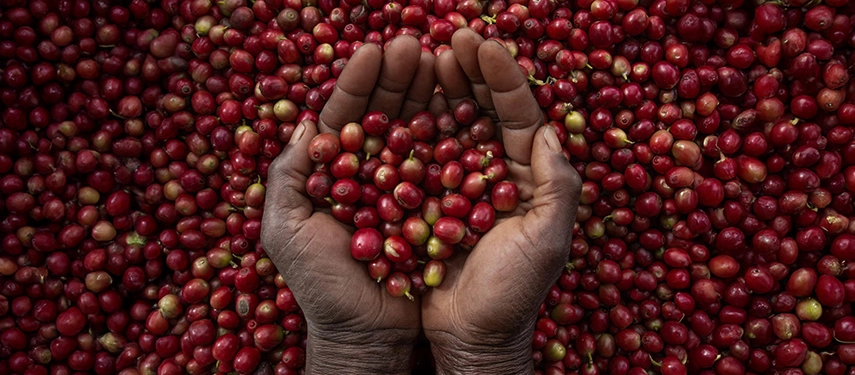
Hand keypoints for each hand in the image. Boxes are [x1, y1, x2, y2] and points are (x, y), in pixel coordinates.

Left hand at [261, 36, 435, 373]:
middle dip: (398, 78)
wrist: (368, 336)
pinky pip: (445, 169)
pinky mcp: (436, 208)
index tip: (375, 50)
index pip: (345, 116)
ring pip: (418, 133)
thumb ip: (288, 175)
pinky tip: (464, 108)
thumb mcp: (286, 229)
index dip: (358, 83)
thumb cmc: (321, 286)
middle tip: (415, 44)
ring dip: (428, 97)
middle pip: (385, 115)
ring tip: (443, 61)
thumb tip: (306, 123)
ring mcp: (406, 189)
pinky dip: (453, 138)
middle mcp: (371, 174)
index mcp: (332, 174)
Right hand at [421, 29, 582, 373]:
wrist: (470, 337)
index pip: (518, 113)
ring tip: (421, 58)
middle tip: (448, 39)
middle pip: (482, 109)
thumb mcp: (547, 241)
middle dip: (467, 72)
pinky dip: (406, 129)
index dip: (502, 75)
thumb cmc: (513, 294)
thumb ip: (557, 185)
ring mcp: (456, 183)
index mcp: (527, 174)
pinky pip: (415, 156)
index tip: (480, 41)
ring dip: (435, 90)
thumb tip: (549, 129)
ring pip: (446, 125)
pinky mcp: (424, 200)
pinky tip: (395, 105)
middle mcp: (493, 171)